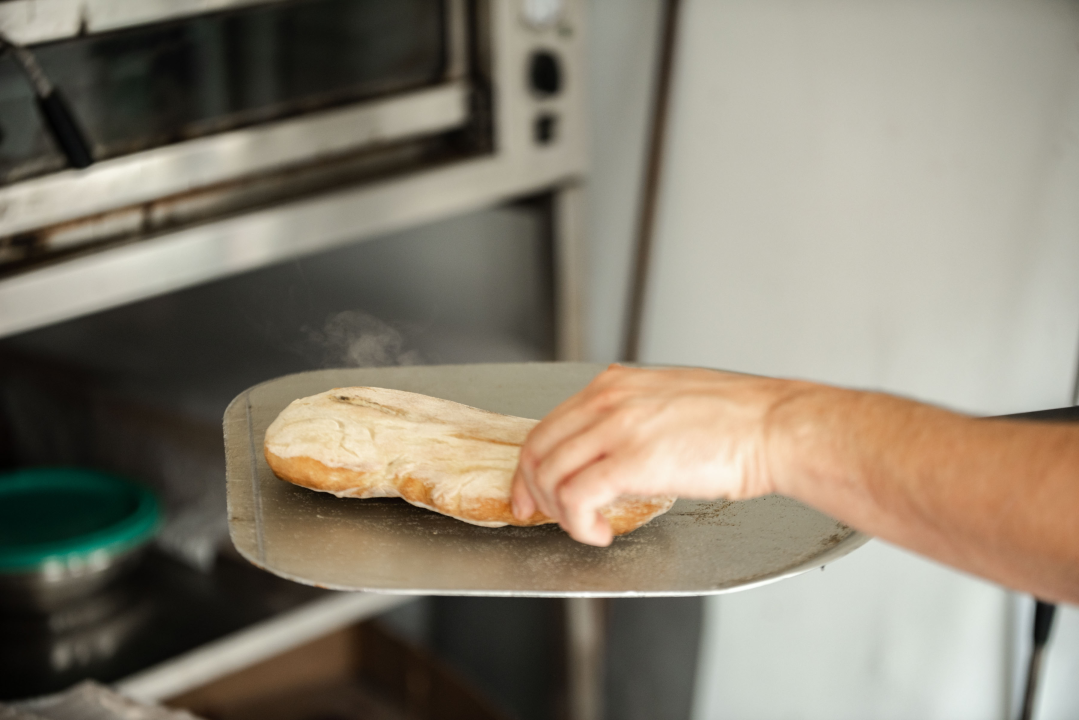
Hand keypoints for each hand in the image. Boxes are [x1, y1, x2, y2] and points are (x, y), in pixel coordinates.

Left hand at [511, 364, 810, 545]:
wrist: (775, 427)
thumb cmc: (738, 421)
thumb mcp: (667, 400)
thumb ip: (630, 416)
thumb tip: (607, 450)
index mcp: (614, 384)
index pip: (549, 425)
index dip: (531, 466)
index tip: (529, 492)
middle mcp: (607, 400)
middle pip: (538, 450)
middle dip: (531, 491)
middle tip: (542, 517)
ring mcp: (616, 428)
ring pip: (549, 476)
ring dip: (559, 513)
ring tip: (586, 527)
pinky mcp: (630, 461)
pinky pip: (575, 498)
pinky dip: (578, 525)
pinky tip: (600, 534)